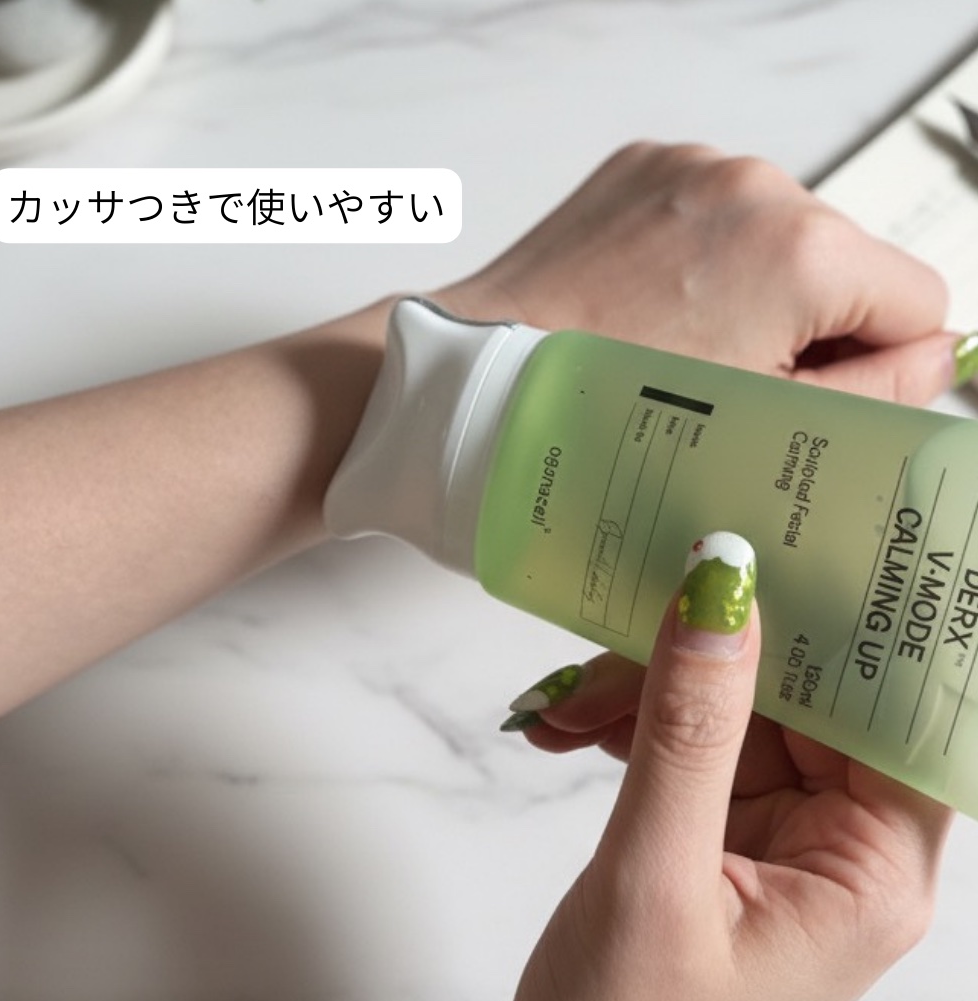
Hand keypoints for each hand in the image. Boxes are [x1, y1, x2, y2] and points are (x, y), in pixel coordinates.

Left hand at [437, 141, 957, 403]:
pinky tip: (648, 309)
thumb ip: (872, 397)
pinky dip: (698, 259)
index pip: (917, 300)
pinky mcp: (643, 164)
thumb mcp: (760, 430)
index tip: (808, 396)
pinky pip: (713, 213)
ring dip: (750, 292)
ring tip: (675, 351)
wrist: (475, 379)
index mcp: (801, 252)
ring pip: (776, 238)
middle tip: (726, 385)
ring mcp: (691, 165)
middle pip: (843, 265)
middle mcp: (754, 185)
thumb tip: (932, 357)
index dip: (874, 364)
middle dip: (806, 327)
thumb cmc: (602, 421)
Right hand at [493, 535, 952, 1000]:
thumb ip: (689, 727)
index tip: (785, 544)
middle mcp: (841, 852)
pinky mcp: (720, 841)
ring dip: (648, 692)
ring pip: (731, 713)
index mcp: (873, 873)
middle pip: (797, 700)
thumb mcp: (654, 873)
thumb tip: (721, 587)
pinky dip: (631, 727)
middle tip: (626, 618)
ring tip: (569, 701)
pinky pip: (689, 748)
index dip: (845, 625)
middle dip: (707, 656)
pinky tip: (572, 725)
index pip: (888, 711)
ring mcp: (776, 843)